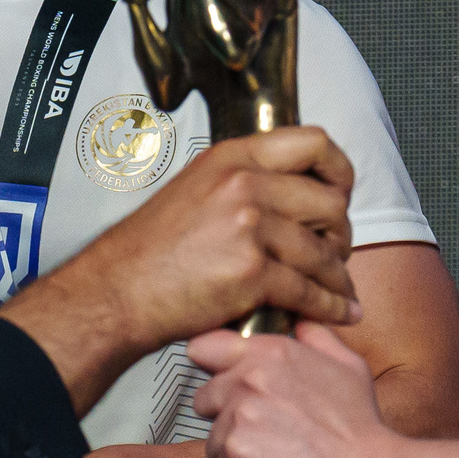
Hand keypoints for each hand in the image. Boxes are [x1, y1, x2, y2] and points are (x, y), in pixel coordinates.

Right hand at [1, 129, 360, 411]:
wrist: (117, 292)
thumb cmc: (149, 250)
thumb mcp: (196, 189)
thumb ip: (243, 182)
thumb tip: (291, 191)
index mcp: (233, 158)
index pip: (314, 143)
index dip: (340, 170)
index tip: (341, 193)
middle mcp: (244, 184)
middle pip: (329, 201)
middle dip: (340, 233)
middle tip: (334, 251)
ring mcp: (249, 227)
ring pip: (324, 251)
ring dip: (338, 276)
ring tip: (340, 290)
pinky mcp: (251, 273)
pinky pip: (310, 290)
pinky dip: (330, 307)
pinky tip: (339, 313)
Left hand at [192, 321, 397, 457]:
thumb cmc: (360, 425)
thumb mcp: (348, 365)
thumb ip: (315, 336)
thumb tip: (299, 321)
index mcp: (270, 353)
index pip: (204, 346)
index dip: (212, 365)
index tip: (223, 378)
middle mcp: (248, 380)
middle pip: (204, 397)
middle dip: (224, 412)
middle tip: (261, 427)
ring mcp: (238, 418)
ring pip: (212, 436)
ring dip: (234, 446)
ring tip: (273, 453)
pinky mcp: (235, 456)